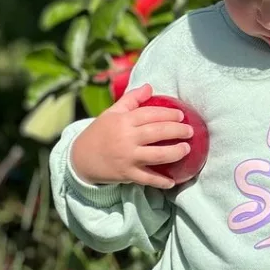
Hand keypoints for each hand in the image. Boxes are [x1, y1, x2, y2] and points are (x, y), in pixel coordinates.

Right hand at [71, 84, 192, 190]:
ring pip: (157, 155)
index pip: (151, 114)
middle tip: (190, 131)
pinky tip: (172, 182)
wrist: (80, 158)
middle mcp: (126, 139)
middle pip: (158, 132)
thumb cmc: (100, 132)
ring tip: (186, 149)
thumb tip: (150, 87)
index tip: (181, 115)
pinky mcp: (127, 174)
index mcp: (123, 121)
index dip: (168, 114)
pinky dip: (161, 182)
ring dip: (175, 153)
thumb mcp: (112, 113)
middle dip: (177, 130)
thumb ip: (132, 99)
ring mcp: (127, 157)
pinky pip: (147, 179)